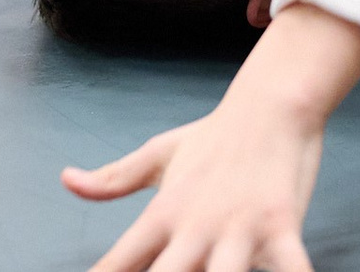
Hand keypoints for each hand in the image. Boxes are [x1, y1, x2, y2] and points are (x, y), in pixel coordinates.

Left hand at [65, 3, 359, 270]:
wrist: (272, 104)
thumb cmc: (215, 137)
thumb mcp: (159, 154)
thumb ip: (113, 178)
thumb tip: (67, 180)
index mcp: (163, 213)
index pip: (120, 262)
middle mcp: (195, 226)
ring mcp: (239, 227)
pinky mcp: (281, 223)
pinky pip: (292, 266)